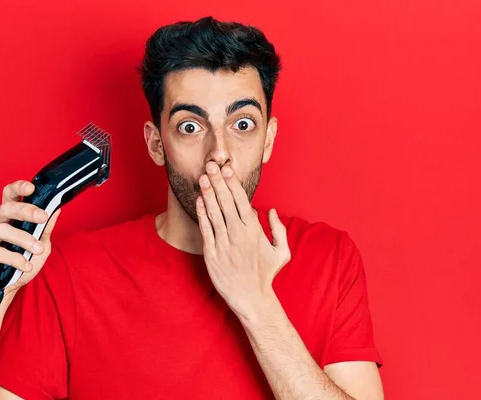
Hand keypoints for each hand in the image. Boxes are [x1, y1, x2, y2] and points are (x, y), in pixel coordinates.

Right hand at [0, 180, 60, 307]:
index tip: (32, 188)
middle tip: (42, 218)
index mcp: (5, 218)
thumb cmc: (18, 265)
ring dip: (24, 239)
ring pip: (1, 230)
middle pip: (4, 209)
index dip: (18, 188)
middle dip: (25, 211)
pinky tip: (26, 266)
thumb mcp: (40, 246)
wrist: (2, 292)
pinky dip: (14, 259)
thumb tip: (57, 208)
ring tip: (38, 250)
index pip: (8, 195)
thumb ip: (46, 228)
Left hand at [196, 161, 290, 320]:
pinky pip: (206, 230)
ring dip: (208, 194)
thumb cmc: (266, 274)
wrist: (251, 298)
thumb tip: (270, 210)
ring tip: (203, 177)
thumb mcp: (281, 252)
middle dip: (218, 182)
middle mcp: (238, 234)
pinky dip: (202, 214)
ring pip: (214, 213)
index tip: (227, 169)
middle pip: (226, 202)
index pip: (241, 201)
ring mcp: (224, 244)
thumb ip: (278, 229)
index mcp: (254, 231)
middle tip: (211, 164)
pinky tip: (199, 201)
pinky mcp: (212, 254)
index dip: (232, 183)